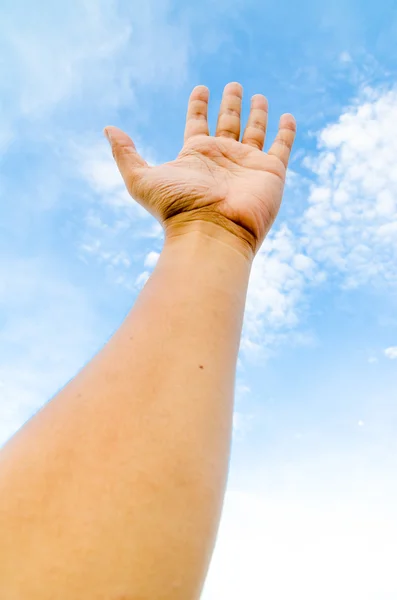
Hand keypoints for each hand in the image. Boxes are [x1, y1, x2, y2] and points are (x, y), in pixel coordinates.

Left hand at [104, 82, 295, 256]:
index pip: (197, 123)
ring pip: (255, 131)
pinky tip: (287, 117)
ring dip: (256, 114)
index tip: (201, 89)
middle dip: (230, 104)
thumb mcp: (141, 179)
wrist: (212, 233)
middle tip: (234, 86)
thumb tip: (108, 129)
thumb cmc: (176, 210)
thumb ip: (126, 154)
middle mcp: (222, 158)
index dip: (199, 106)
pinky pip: (282, 146)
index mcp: (196, 156)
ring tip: (257, 96)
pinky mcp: (271, 172)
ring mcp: (247, 165)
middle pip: (228, 123)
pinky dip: (286, 132)